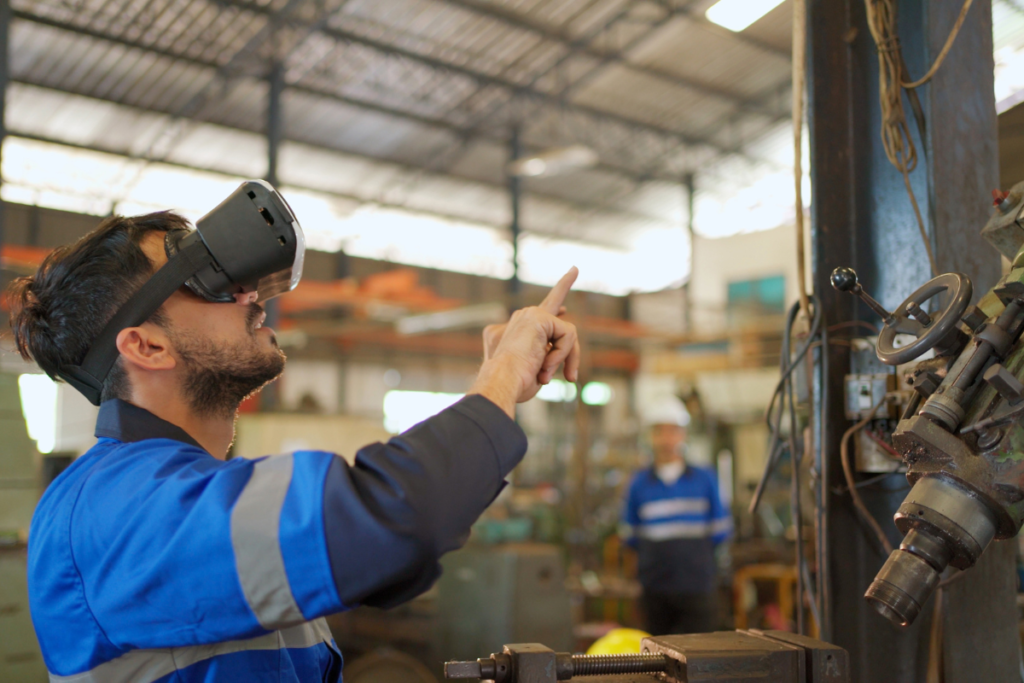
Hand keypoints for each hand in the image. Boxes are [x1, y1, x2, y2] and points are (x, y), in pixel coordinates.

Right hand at [470, 268, 580, 417]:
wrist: (501, 380)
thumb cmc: (516, 382)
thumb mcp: (534, 369)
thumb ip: (546, 353)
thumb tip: (566, 351)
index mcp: (518, 329)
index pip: (540, 310)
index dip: (557, 293)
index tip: (570, 277)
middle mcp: (521, 317)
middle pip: (554, 300)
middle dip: (565, 283)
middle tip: (574, 268)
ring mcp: (529, 314)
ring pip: (567, 333)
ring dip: (564, 357)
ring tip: (547, 374)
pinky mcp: (539, 316)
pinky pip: (568, 335)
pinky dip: (562, 354)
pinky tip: (545, 365)